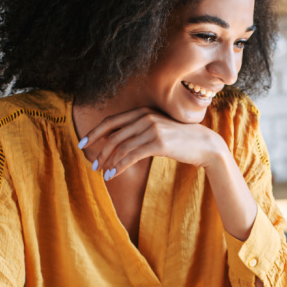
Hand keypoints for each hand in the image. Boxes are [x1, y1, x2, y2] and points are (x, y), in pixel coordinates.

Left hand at [82, 107, 225, 179]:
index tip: (82, 142)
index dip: (94, 132)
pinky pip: (132, 156)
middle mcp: (145, 117)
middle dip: (100, 151)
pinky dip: (119, 166)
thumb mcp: (157, 129)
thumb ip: (138, 130)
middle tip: (93, 164)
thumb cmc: (179, 140)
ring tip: (103, 173)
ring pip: (121, 147)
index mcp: (142, 111)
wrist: (204, 144)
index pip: (111, 120)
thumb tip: (114, 140)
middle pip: (114, 135)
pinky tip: (113, 175)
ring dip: (109, 162)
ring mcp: (152, 129)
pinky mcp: (158, 143)